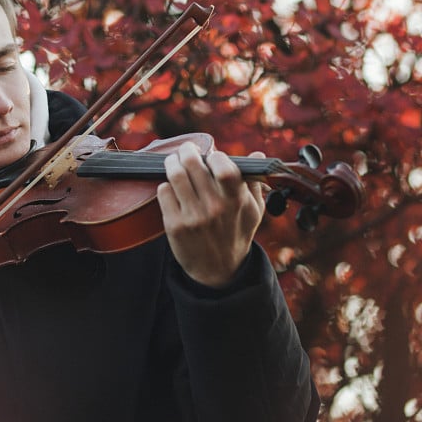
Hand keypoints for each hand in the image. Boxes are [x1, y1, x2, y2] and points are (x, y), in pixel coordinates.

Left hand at [156, 141, 265, 287]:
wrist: (217, 270)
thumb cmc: (235, 235)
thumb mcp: (254, 211)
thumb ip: (254, 182)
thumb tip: (257, 155)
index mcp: (236, 201)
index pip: (224, 167)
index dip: (215, 155)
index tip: (211, 155)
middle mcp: (214, 208)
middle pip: (193, 165)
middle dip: (187, 151)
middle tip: (186, 150)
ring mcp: (193, 216)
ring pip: (175, 176)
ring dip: (172, 163)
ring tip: (173, 161)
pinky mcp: (175, 225)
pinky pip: (163, 193)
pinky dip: (165, 185)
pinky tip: (169, 186)